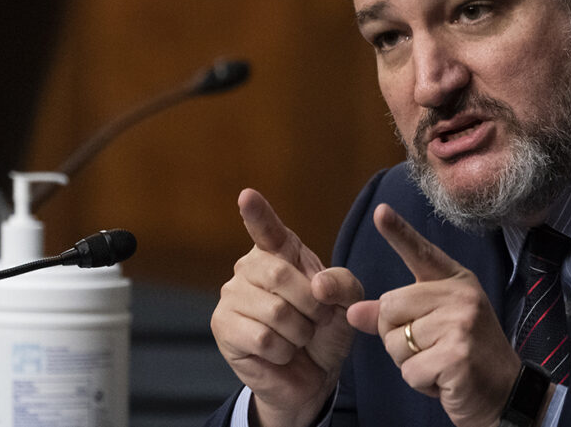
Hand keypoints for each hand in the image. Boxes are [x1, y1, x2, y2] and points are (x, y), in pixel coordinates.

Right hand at [211, 189, 363, 426]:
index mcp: (281, 252)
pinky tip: (280, 352)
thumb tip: (318, 284)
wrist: (313, 375)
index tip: (247, 195)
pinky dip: (283, 350)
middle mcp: (251, 266)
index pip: (268, 229)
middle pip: (279, 274)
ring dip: (299, 332)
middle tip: (317, 319)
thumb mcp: (348, 303)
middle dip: (311, 305)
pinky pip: (262, 337)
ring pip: (274, 311)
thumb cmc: (326, 330)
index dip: (258, 213)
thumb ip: (342, 284)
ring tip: (297, 337)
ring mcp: (232, 295)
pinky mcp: (223, 326)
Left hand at [347, 204, 521, 426]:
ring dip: (410, 364)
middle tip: (431, 350)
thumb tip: (353, 311)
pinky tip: (445, 380)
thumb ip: (394, 316)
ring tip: (441, 364)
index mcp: (456, 282)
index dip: (398, 232)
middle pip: (389, 307)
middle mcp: (461, 296)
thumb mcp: (433, 329)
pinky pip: (409, 370)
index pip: (421, 253)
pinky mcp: (457, 355)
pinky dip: (421, 383)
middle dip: (397, 338)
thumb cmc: (466, 358)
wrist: (507, 395)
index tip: (380, 211)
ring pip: (395, 342)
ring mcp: (461, 323)